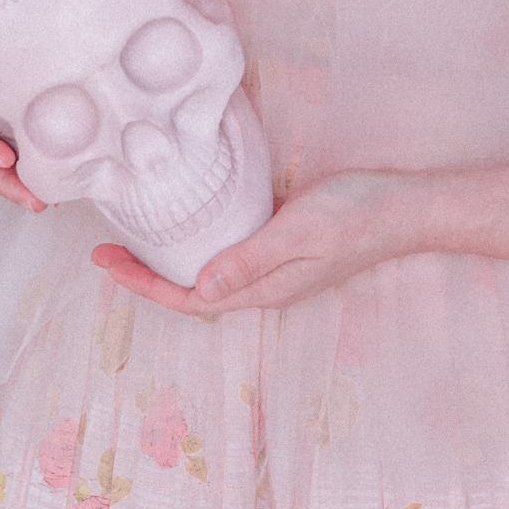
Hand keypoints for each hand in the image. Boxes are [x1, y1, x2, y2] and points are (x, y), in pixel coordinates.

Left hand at [90, 170, 425, 314]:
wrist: (404, 208)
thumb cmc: (355, 215)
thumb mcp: (300, 231)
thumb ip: (252, 259)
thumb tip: (200, 289)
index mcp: (263, 289)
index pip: (188, 300)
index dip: (142, 284)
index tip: (104, 261)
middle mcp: (263, 286)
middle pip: (190, 292)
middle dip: (144, 276)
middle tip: (104, 250)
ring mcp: (274, 268)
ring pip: (206, 276)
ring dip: (167, 263)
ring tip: (133, 240)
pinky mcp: (282, 246)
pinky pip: (227, 255)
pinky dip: (197, 244)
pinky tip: (188, 223)